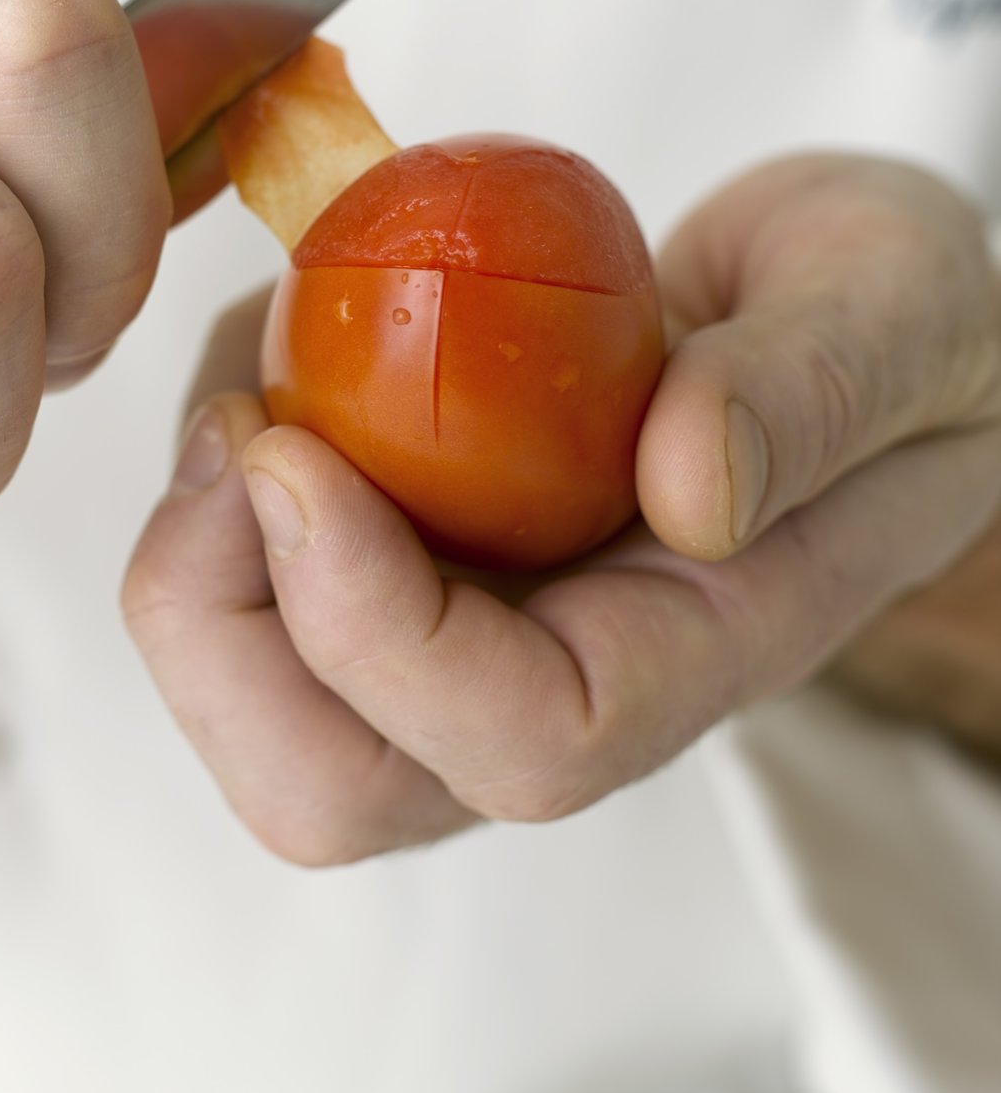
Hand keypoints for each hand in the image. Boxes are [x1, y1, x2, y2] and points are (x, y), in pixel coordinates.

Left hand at [123, 155, 1000, 863]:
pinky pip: (250, 590)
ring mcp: (472, 635)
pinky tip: (269, 350)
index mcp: (697, 649)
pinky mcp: (411, 570)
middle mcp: (560, 679)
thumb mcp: (898, 306)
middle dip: (222, 634)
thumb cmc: (889, 315)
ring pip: (268, 710)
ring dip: (193, 556)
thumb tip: (687, 486)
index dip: (373, 634)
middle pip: (337, 786)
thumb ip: (817, 389)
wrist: (830, 310)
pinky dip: (209, 483)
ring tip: (249, 368)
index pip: (520, 740)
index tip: (293, 454)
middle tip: (234, 429)